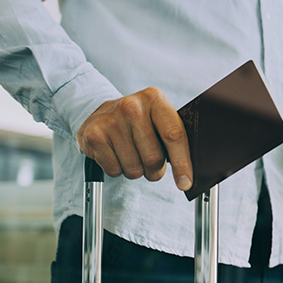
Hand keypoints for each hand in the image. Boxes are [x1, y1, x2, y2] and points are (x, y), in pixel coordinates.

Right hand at [77, 87, 192, 190]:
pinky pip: (114, 170)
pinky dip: (117, 169)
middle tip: (150, 162)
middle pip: (154, 158)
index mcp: (155, 99)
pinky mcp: (94, 136)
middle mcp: (132, 106)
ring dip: (136, 170)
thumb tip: (188, 176)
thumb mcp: (159, 120)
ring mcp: (111, 120)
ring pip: (134, 169)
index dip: (183, 164)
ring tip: (131, 154)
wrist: (101, 114)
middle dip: (155, 170)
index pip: (174, 135)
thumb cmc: (138, 123)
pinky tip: (115, 153)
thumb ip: (175, 140)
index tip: (185, 183)